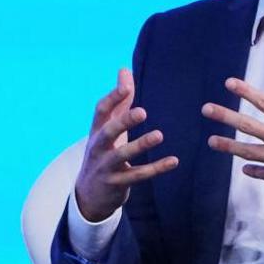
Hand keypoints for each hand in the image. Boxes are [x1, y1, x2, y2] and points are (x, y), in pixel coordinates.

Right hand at [74, 68, 178, 221]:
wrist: (89, 194)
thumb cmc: (103, 152)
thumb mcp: (107, 127)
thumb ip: (119, 100)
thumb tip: (124, 69)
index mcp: (96, 131)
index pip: (101, 111)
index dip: (113, 98)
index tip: (127, 86)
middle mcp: (98, 148)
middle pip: (108, 132)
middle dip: (123, 122)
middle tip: (142, 112)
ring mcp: (106, 167)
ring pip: (122, 156)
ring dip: (140, 145)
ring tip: (159, 135)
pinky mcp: (118, 183)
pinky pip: (138, 175)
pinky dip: (156, 169)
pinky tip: (174, 161)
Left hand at [201, 77, 263, 213]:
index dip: (245, 91)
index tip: (229, 83)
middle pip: (248, 125)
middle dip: (225, 116)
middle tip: (206, 110)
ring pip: (248, 151)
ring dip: (228, 146)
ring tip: (211, 141)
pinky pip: (262, 173)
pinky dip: (252, 170)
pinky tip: (243, 168)